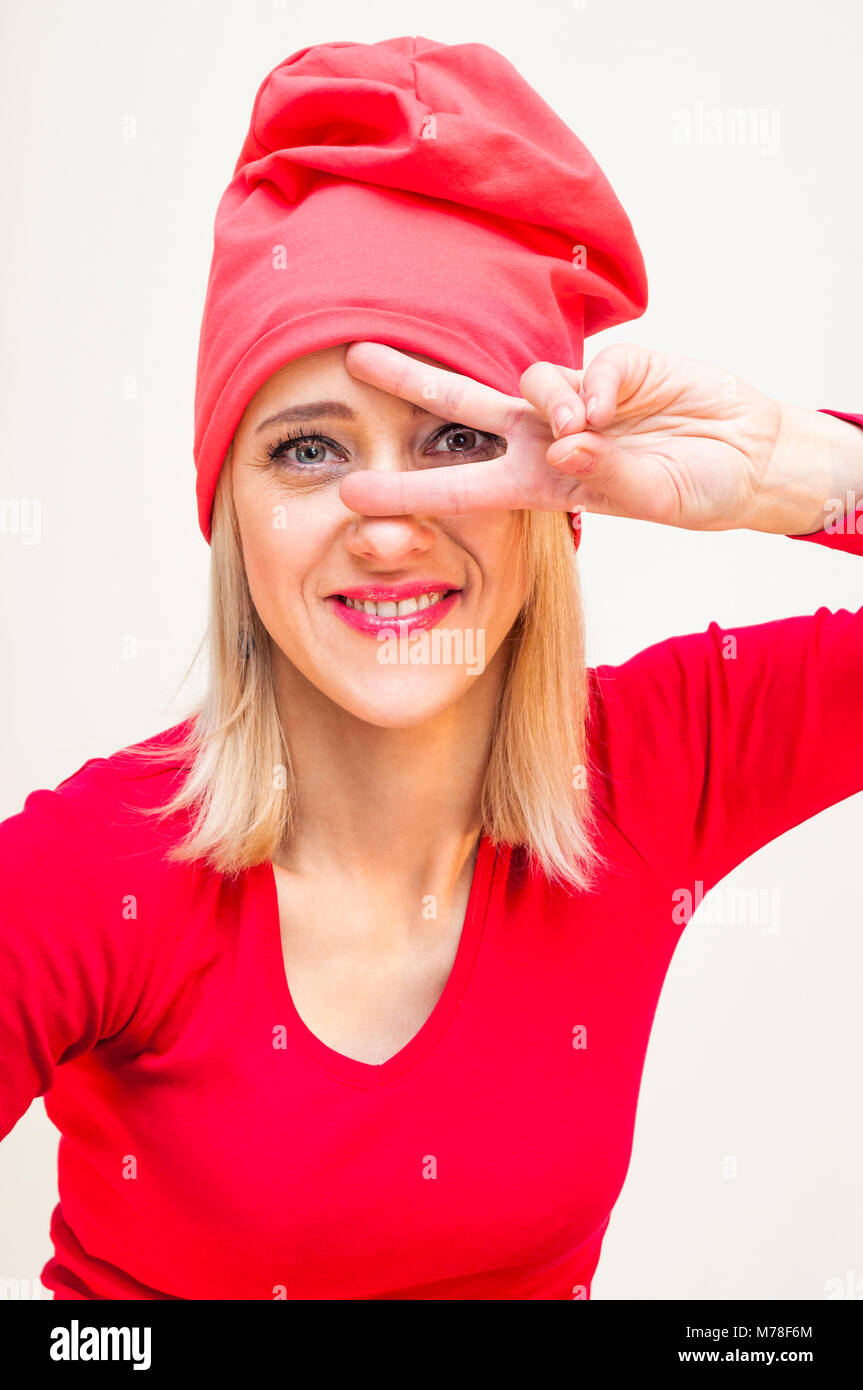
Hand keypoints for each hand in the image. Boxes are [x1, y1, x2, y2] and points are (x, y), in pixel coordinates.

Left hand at [338, 340, 787, 531]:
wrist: (752, 458)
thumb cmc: (695, 490)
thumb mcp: (651, 498)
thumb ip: (607, 473)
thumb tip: (566, 438)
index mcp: (539, 484)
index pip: (459, 486)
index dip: (406, 488)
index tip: (352, 492)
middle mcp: (546, 438)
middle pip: (461, 405)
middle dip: (410, 378)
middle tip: (353, 357)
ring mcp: (578, 399)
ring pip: (528, 380)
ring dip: (549, 400)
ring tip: (588, 426)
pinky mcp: (617, 365)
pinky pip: (588, 366)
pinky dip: (595, 385)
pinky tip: (615, 404)